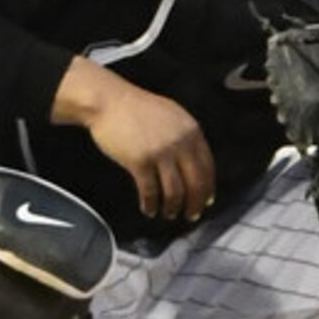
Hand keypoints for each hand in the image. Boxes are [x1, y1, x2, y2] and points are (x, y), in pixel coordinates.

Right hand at [56, 56, 215, 221]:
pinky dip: (150, 204)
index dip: (208, 187)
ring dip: (173, 207)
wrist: (110, 101)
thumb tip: (194, 164)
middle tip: (192, 216)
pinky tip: (148, 210)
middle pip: (195, 182)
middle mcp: (181, 143)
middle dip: (195, 203)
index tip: (207, 201)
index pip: (208, 166)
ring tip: (170, 215)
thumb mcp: (173, 117)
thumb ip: (186, 137)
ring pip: (174, 191)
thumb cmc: (139, 109)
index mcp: (192, 132)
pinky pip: (150, 191)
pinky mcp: (139, 162)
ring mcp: (160, 153)